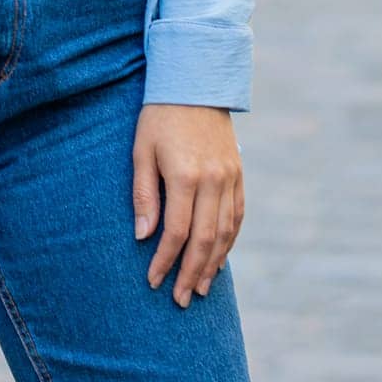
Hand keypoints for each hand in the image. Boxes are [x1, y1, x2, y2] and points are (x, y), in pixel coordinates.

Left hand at [132, 104, 244, 308]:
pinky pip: (237, 216)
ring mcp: (230, 178)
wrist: (196, 82)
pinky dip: (229, 241)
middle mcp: (213, 180)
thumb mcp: (142, 150)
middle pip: (204, 241)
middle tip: (179, 299)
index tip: (152, 280)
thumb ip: (144, 194)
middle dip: (190, 273)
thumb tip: (144, 236)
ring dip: (212, 265)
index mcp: (185, 175)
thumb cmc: (160, 116)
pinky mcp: (239, 174)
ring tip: (199, 289)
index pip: (176, 232)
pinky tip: (218, 259)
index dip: (164, 261)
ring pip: (225, 233)